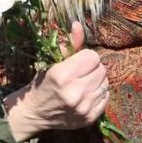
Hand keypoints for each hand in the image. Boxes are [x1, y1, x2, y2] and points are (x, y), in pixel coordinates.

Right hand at [4, 22, 108, 141]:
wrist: (35, 113)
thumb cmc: (43, 83)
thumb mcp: (53, 62)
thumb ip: (69, 44)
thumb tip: (78, 24)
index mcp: (63, 75)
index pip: (92, 57)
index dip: (86, 57)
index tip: (78, 61)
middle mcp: (74, 92)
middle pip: (101, 70)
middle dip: (93, 68)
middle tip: (81, 73)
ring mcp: (83, 107)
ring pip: (105, 83)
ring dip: (97, 81)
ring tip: (84, 83)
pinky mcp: (90, 118)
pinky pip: (106, 97)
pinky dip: (99, 93)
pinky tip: (87, 94)